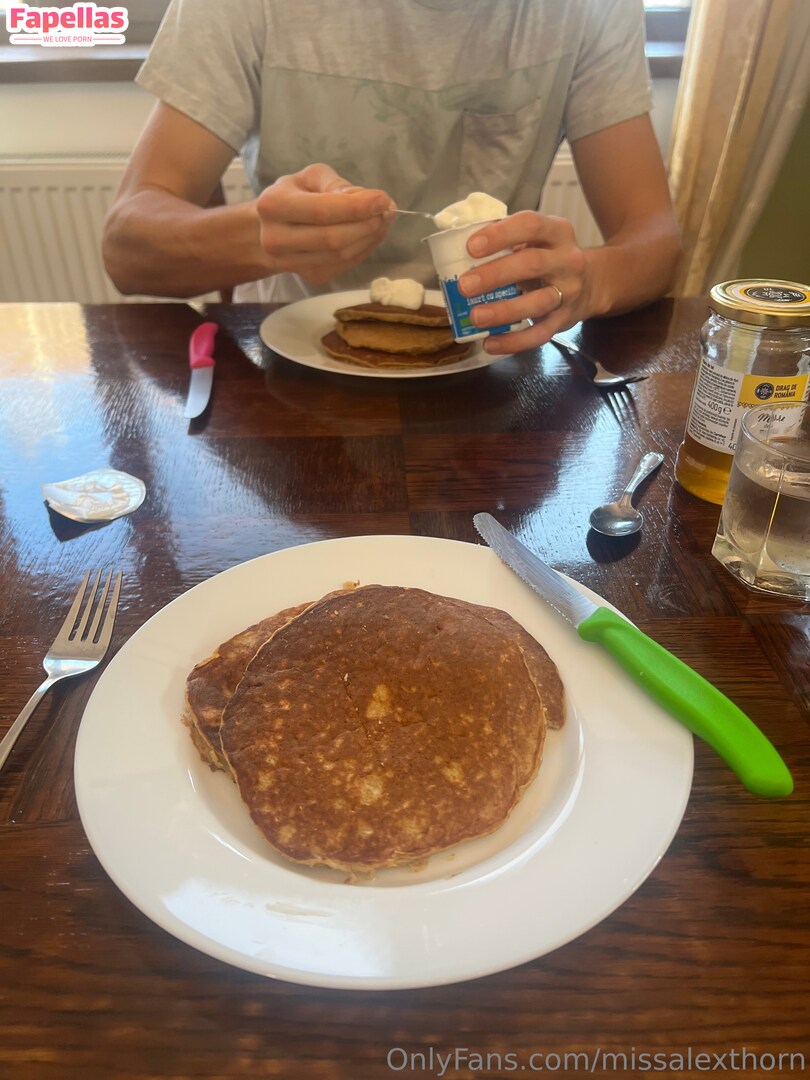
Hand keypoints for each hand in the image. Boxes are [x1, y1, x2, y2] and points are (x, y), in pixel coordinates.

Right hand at [256, 163, 394, 284]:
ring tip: (383, 220)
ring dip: (370, 237)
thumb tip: (366, 200)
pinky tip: (371, 234)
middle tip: (387, 211)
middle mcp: (277, 239)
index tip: (383, 199)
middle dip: (367, 224)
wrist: (268, 231)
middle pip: (333, 239)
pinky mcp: (310, 277)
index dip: (356, 207)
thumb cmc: (293, 196)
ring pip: (342, 255)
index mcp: (274, 206)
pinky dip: (364, 248)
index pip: (321, 211)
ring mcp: (292, 264)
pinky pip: (345, 264)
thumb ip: (335, 184)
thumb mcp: (308, 178)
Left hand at [457, 211, 596, 353]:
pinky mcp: (564, 321)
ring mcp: (568, 293)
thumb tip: (457, 248)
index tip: (471, 246)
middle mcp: (567, 260)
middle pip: (532, 264)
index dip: (501, 234)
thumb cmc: (550, 257)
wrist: (593, 283)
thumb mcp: (537, 240)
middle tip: (465, 285)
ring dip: (504, 310)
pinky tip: (490, 343)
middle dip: (496, 274)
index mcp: (557, 232)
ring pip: (538, 302)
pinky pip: (539, 334)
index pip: (531, 225)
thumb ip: (508, 240)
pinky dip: (514, 342)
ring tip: (475, 316)